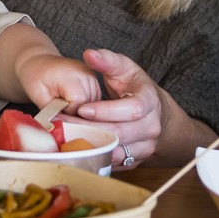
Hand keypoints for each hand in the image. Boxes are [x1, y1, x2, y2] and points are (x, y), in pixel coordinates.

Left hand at [14, 53, 102, 112]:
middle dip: (77, 113)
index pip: (80, 103)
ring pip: (95, 104)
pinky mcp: (94, 79)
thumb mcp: (38, 95)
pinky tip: (73, 104)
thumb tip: (61, 125)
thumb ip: (51, 111)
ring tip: (66, 106)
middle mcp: (85, 73)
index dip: (69, 113)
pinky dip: (86, 106)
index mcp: (70, 75)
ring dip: (83, 111)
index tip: (58, 112)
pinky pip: (95, 100)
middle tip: (60, 110)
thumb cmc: (36, 78)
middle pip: (90, 104)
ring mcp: (92, 75)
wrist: (39, 63)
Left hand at [70, 49, 166, 167]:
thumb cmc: (135, 87)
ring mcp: (145, 147)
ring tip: (65, 137)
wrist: (155, 113)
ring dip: (89, 145)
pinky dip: (94, 156)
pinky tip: (76, 147)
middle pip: (120, 134)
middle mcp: (151, 127)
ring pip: (115, 152)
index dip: (106, 111)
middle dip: (90, 129)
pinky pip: (113, 163)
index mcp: (150, 102)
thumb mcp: (125, 69)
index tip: (82, 108)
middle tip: (63, 124)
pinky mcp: (135, 161)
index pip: (131, 110)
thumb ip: (107, 60)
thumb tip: (89, 54)